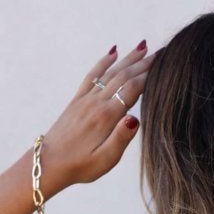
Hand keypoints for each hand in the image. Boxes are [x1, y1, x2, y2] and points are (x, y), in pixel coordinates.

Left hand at [37, 43, 153, 195]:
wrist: (48, 164)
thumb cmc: (80, 166)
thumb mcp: (105, 160)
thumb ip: (120, 139)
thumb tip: (135, 119)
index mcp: (107, 117)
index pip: (133, 89)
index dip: (149, 76)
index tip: (165, 64)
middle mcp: (96, 103)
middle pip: (124, 76)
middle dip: (143, 63)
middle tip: (161, 51)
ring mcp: (86, 99)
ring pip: (110, 72)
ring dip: (128, 58)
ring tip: (143, 46)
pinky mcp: (77, 100)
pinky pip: (92, 75)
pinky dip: (104, 62)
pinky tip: (112, 52)